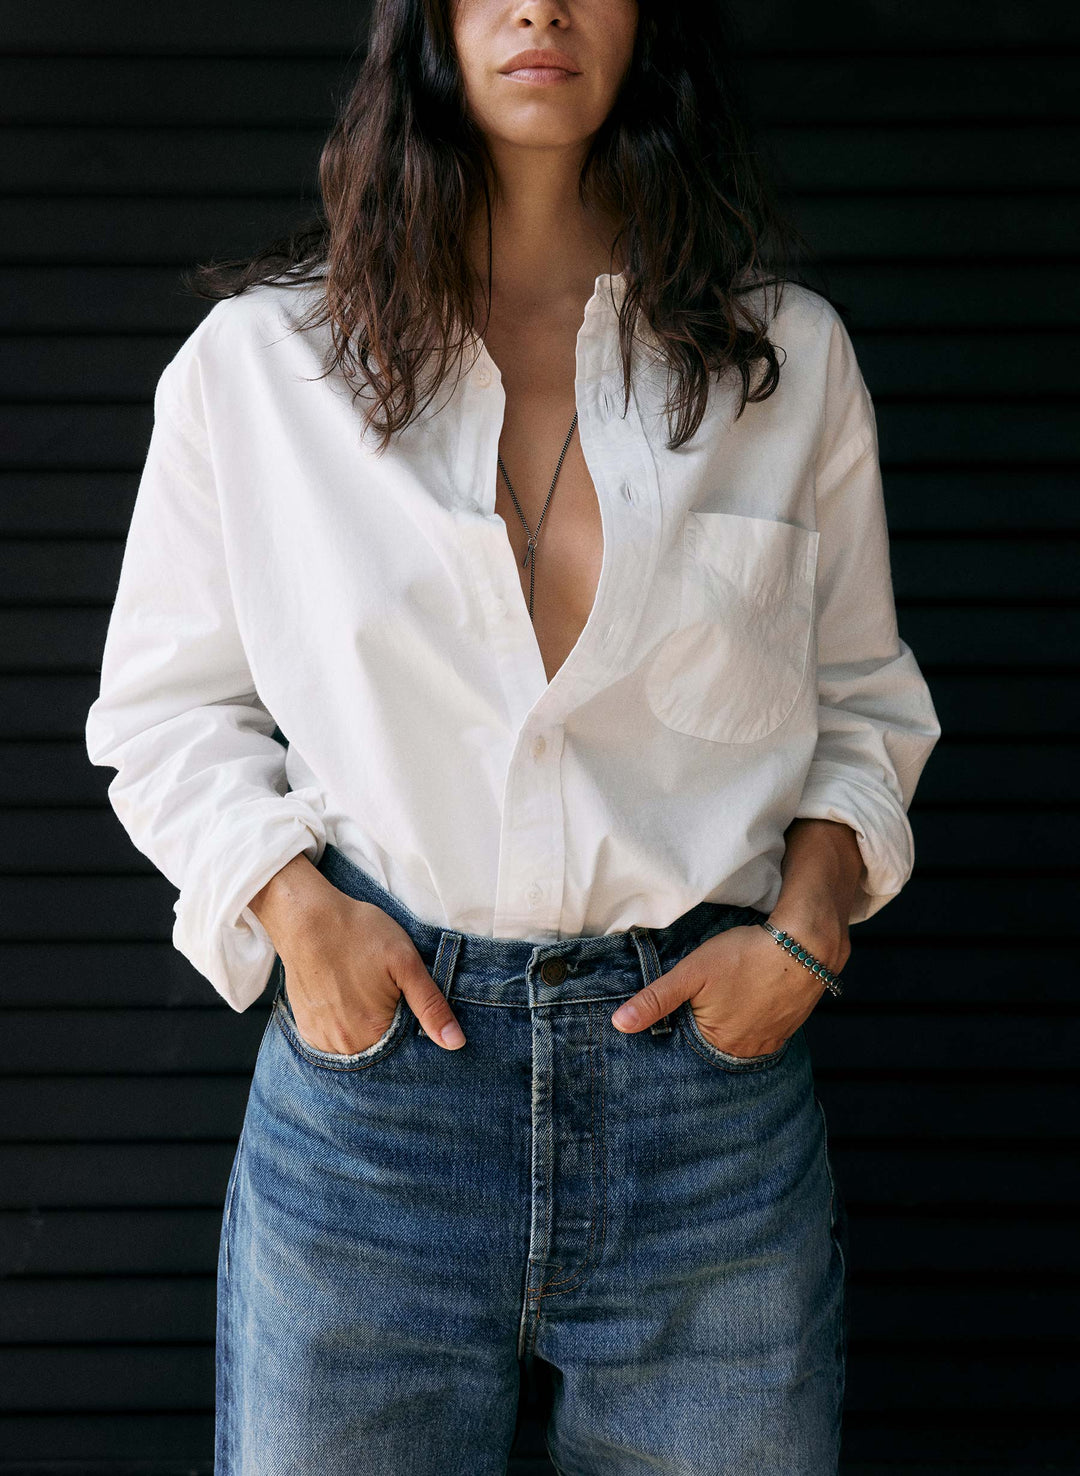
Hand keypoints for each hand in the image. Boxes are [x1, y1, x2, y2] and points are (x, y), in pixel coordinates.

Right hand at [250, 854, 466, 1051]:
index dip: (415, 1032)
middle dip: (391, 1032)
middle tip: (386, 994)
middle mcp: (344, 1045)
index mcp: (373, 1032)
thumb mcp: (405, 962)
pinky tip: (349, 1002)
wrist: (305, 918)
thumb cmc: (359, 933)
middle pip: (381, 1051)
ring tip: (367, 996)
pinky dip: (346, 1029)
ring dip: (368, 1032)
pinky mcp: (307, 1029)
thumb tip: (455, 1043)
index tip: (410, 1006)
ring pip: (357, 1048)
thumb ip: (430, 1005)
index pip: (406, 1054)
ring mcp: (322, 1039)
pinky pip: (334, 1042)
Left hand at [610, 912, 849, 1056]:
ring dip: (727, 1025)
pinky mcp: (787, 1028)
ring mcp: (769, 1041)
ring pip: (737, 1039)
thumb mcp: (691, 973)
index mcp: (718, 1045)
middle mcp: (745, 1052)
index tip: (676, 1013)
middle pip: (712, 1046)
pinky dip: (749, 1020)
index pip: (686, 1049)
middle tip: (702, 1002)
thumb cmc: (744, 956)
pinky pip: (760, 1032)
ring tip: (724, 1001)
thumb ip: (655, 1000)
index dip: (677, 1030)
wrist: (803, 945)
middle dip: (701, 1029)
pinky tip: (745, 1001)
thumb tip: (619, 1025)